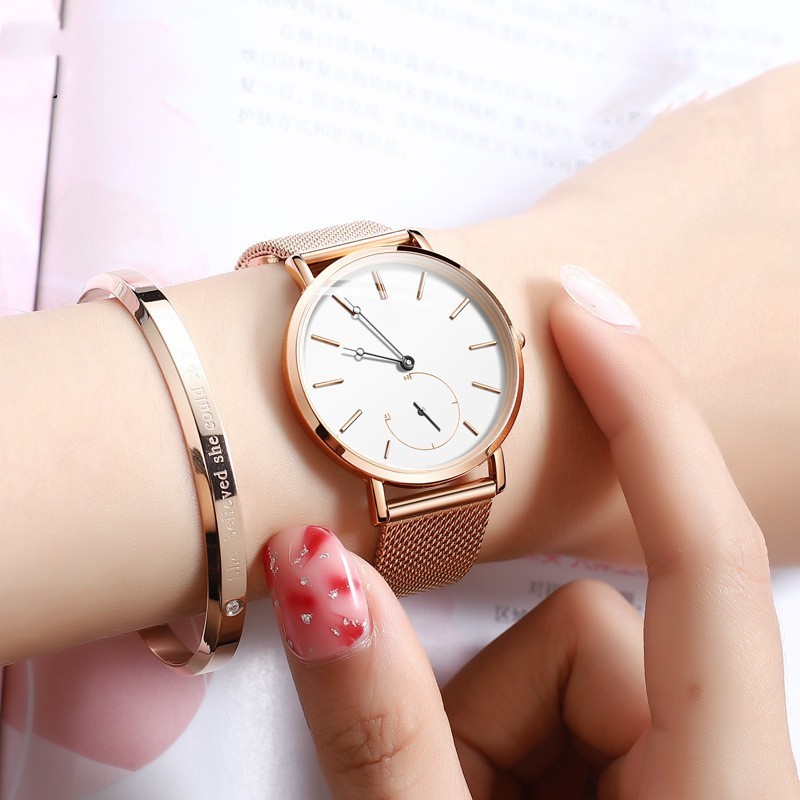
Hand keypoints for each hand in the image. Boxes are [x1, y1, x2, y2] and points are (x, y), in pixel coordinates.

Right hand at [263, 268, 799, 798]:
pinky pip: (556, 692)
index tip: (585, 312)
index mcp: (716, 780)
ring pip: (566, 655)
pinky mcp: (636, 769)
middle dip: (501, 684)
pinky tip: (481, 799)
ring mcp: (675, 761)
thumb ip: (381, 731)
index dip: (647, 414)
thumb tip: (316, 572)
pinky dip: (501, 739)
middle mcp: (716, 757)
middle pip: (593, 618)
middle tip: (450, 776)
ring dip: (492, 723)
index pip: (701, 554)